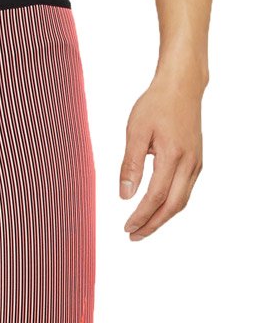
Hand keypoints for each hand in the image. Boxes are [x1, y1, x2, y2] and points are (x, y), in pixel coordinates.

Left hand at [119, 73, 203, 240]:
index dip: (141, 216)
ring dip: (162, 219)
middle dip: (152, 224)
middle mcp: (189, 162)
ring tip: (143, 228)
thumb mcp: (136, 131)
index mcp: (173, 154)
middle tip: (133, 236)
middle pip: (172, 205)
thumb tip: (125, 196)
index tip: (127, 227)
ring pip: (181, 201)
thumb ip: (130, 164)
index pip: (156, 196)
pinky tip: (157, 210)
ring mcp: (196, 163)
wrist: (182, 86)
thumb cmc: (157, 104)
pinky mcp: (197, 162)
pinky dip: (171, 205)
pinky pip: (185, 191)